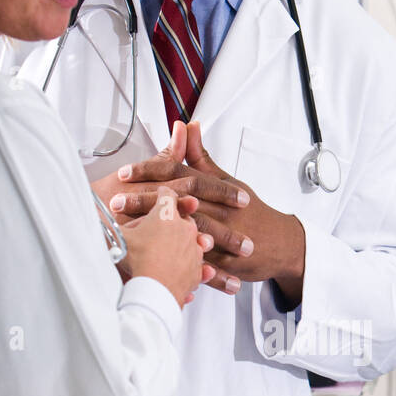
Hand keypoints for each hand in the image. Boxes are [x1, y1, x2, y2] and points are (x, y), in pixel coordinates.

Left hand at [110, 121, 305, 303]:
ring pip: (185, 232)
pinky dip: (177, 267)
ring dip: (156, 234)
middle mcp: (217, 209)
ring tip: (127, 236)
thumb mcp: (227, 179)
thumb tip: (186, 126)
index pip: (178, 173)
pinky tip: (154, 270)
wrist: (282, 242)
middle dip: (144, 202)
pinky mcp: (226, 260)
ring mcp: (222, 236)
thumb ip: (201, 156)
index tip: (124, 173)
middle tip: (114, 203)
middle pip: (176, 201)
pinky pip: (199, 264)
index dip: (150, 172)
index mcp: (214, 188)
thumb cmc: (251, 210)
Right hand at [118, 190, 211, 308]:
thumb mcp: (117, 237)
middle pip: (184, 218)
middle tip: (163, 226)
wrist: (153, 289)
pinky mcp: (198, 270)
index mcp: (166, 214)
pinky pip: (197, 266)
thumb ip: (107, 224)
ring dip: (186, 243)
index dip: (163, 193)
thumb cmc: (136, 260)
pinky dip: (189, 267)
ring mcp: (195, 249)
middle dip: (175, 221)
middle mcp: (185, 228)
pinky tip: (181, 271)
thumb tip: (97, 216)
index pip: (167, 194)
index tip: (161, 195)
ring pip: (195, 241)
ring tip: (175, 249)